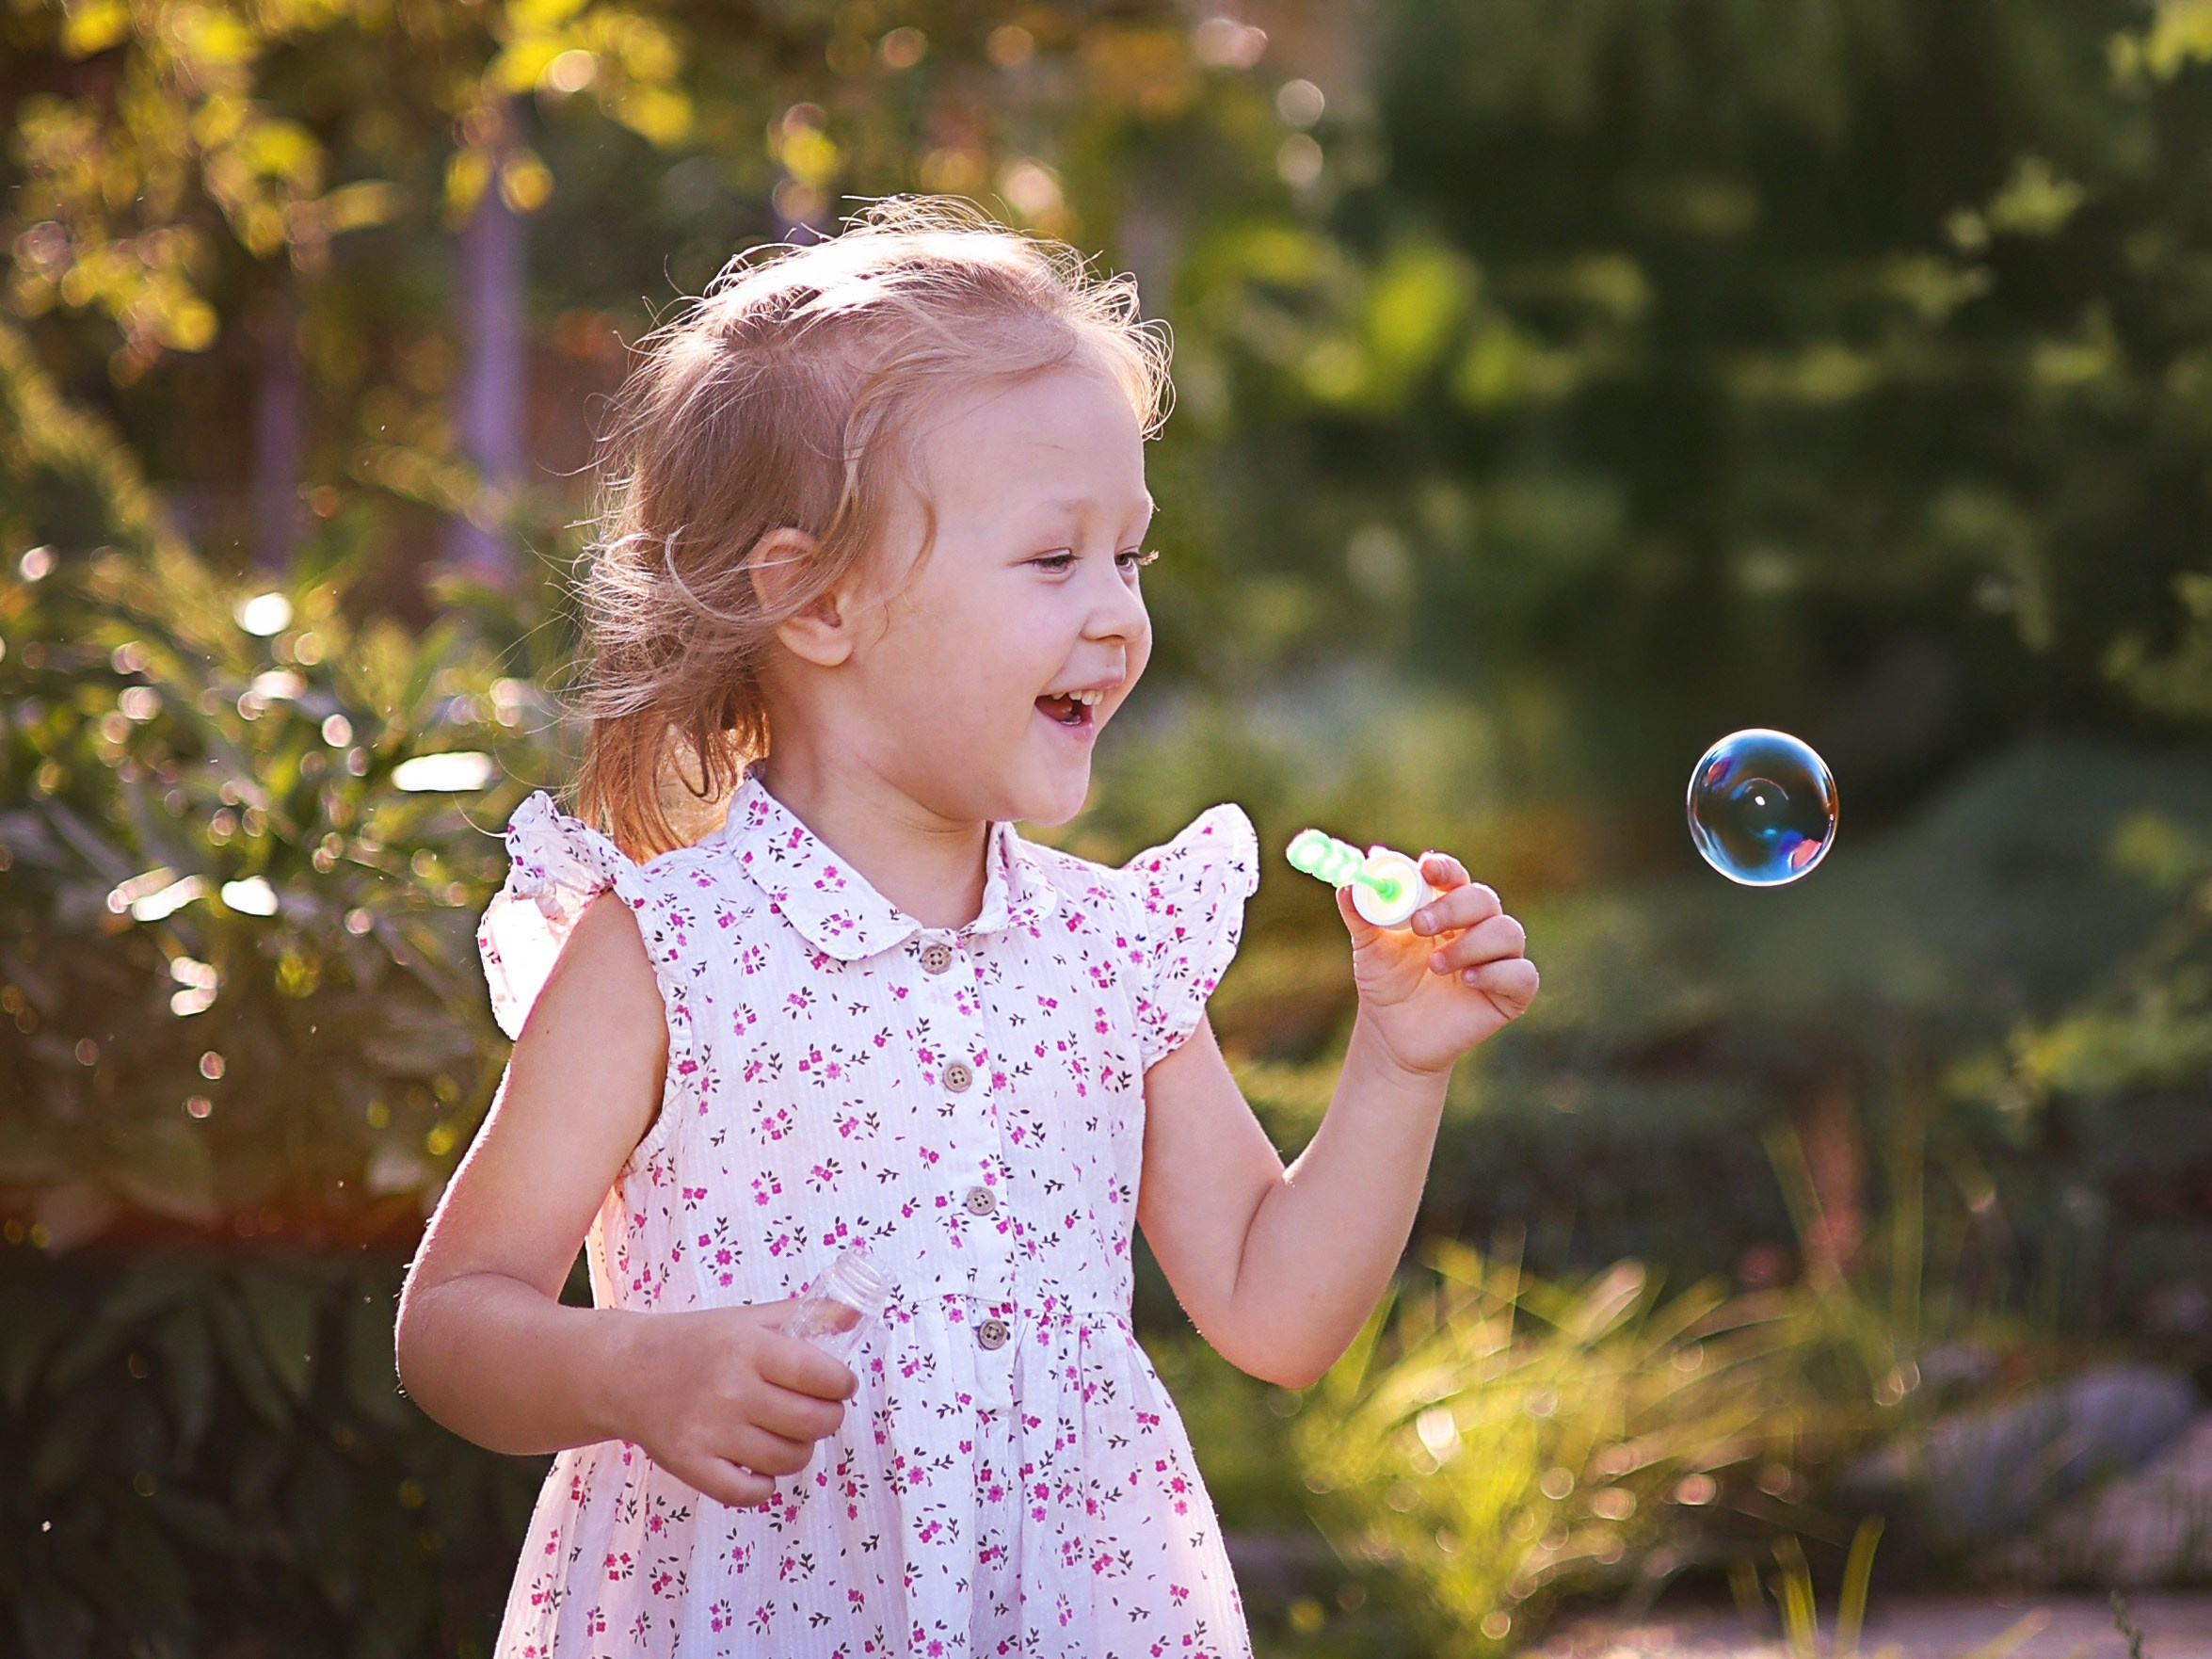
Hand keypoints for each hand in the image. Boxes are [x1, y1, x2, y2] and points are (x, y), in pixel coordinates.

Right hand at [621, 1299, 856, 1508]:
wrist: (626, 1371)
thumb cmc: (697, 1343)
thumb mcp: (747, 1319)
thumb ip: (803, 1315)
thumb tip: (855, 1315)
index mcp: (748, 1347)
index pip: (820, 1375)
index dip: (842, 1384)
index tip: (841, 1385)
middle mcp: (729, 1389)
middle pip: (811, 1422)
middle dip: (829, 1419)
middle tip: (822, 1413)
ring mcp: (708, 1430)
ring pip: (787, 1459)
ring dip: (801, 1451)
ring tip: (790, 1436)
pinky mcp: (689, 1464)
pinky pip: (747, 1493)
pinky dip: (764, 1486)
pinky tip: (760, 1466)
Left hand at [1336, 850, 1537, 1077]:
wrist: (1393, 1036)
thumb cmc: (1385, 983)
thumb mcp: (1367, 947)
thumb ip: (1359, 914)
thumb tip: (1347, 885)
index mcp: (1445, 907)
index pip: (1455, 876)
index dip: (1445, 868)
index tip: (1425, 868)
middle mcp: (1478, 927)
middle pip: (1484, 899)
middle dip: (1454, 907)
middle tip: (1420, 924)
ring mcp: (1498, 959)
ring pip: (1507, 932)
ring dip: (1471, 944)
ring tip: (1435, 965)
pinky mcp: (1512, 993)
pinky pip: (1522, 974)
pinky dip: (1497, 973)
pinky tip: (1467, 981)